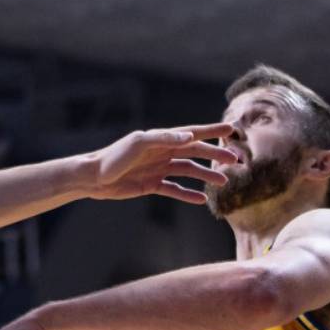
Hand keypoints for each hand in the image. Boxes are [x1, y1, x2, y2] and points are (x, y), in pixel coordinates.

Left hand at [87, 122, 238, 203]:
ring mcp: (157, 168)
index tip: (230, 130)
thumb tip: (190, 136)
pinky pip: (174, 188)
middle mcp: (161, 152)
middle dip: (215, 155)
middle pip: (194, 152)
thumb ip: (163, 139)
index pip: (190, 133)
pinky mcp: (151, 184)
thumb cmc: (113, 157)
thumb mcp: (138, 144)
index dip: (210, 131)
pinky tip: (201, 200)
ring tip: (223, 182)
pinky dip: (187, 193)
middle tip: (236, 161)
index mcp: (159, 140)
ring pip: (188, 170)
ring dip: (205, 175)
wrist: (94, 178)